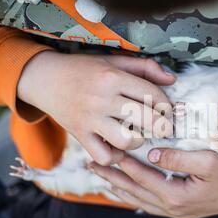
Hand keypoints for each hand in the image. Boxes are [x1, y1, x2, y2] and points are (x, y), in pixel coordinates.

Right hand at [18, 52, 174, 164]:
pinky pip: (103, 156)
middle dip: (163, 127)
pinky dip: (115, 156)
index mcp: (113, 77)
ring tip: (138, 136)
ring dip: (138, 141)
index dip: (167, 106)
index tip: (169, 111)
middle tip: (164, 128)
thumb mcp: (114, 61)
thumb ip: (145, 67)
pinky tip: (117, 147)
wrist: (45, 79)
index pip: (152, 94)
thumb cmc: (85, 69)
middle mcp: (102, 98)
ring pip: (126, 140)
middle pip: (146, 119)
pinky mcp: (79, 135)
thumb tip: (172, 79)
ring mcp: (90, 119)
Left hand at [90, 148, 217, 217]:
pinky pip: (151, 205)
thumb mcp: (209, 161)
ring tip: (104, 179)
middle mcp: (172, 208)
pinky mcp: (183, 211)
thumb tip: (152, 154)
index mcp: (176, 196)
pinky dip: (137, 196)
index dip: (123, 163)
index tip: (107, 150)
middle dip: (113, 177)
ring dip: (121, 188)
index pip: (142, 176)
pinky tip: (130, 192)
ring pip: (141, 201)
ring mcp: (177, 212)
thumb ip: (178, 157)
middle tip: (93, 165)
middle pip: (135, 191)